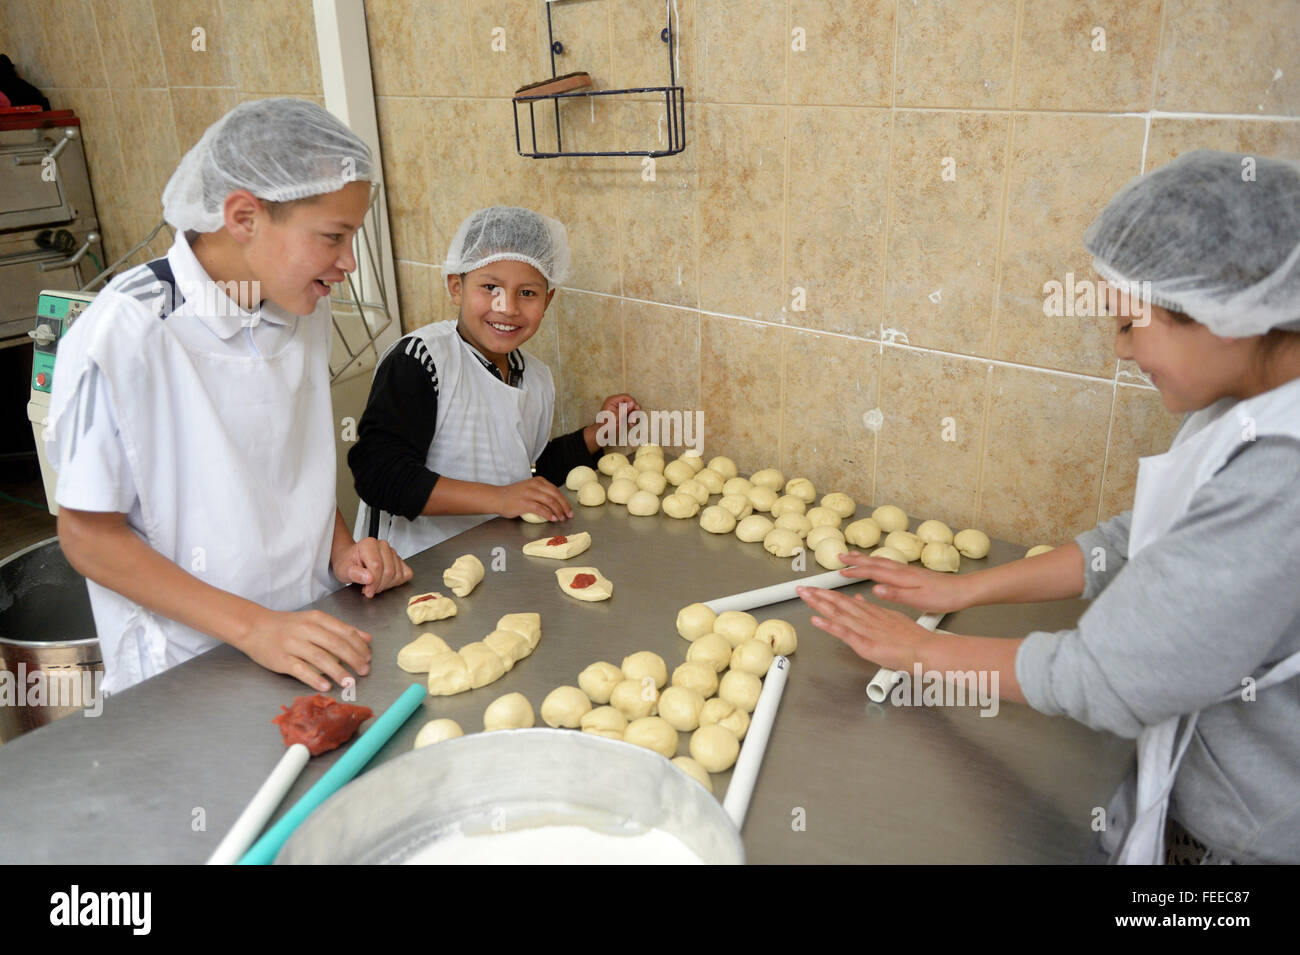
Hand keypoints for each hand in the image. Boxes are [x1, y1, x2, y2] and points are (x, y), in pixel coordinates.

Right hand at [239, 608, 372, 691]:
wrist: (254, 627)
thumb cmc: (288, 626)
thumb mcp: (314, 620)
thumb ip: (340, 629)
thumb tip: (366, 639)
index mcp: (317, 619)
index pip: (345, 632)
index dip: (359, 646)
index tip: (369, 658)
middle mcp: (306, 630)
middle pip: (336, 645)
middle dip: (354, 659)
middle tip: (364, 671)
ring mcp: (293, 644)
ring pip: (320, 658)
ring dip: (338, 671)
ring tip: (350, 682)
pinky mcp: (281, 659)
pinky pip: (301, 670)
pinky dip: (314, 678)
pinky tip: (326, 686)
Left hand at [333, 537, 412, 597]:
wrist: (350, 560)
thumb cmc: (348, 563)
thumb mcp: (344, 570)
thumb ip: (355, 574)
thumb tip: (369, 578)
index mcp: (369, 544)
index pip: (377, 566)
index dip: (373, 583)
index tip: (367, 591)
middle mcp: (382, 546)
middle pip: (389, 571)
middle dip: (379, 585)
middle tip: (370, 589)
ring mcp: (393, 552)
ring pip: (398, 574)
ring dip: (387, 585)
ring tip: (375, 584)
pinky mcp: (400, 560)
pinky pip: (406, 574)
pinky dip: (396, 582)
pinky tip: (385, 581)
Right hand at [493, 476, 572, 520]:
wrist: (497, 497)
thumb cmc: (513, 496)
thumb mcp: (529, 489)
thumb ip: (541, 492)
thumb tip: (556, 504)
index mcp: (538, 481)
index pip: (555, 490)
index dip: (564, 501)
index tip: (569, 509)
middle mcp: (534, 485)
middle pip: (555, 495)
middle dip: (564, 506)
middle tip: (569, 515)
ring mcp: (529, 493)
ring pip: (550, 501)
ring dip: (558, 511)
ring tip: (561, 518)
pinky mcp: (524, 503)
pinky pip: (540, 509)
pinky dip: (548, 514)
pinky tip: (552, 519)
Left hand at [586, 393, 640, 453]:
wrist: (602, 434)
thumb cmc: (605, 426)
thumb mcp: (615, 418)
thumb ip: (623, 409)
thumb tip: (632, 403)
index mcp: (612, 401)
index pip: (626, 397)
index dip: (632, 402)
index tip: (636, 409)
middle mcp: (615, 402)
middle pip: (630, 402)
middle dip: (634, 410)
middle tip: (634, 418)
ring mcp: (619, 407)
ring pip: (631, 408)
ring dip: (633, 415)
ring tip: (632, 423)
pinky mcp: (621, 412)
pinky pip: (630, 413)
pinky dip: (631, 418)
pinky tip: (630, 424)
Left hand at [797, 586, 934, 670]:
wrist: (925, 648)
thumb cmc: (913, 639)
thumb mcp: (892, 618)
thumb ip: (875, 611)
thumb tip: (859, 600)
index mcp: (873, 612)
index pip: (846, 601)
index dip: (829, 595)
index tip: (815, 589)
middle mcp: (866, 617)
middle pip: (838, 603)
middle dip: (818, 595)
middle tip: (802, 588)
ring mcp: (864, 629)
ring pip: (838, 613)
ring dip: (819, 604)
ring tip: (804, 596)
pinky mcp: (865, 643)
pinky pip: (844, 632)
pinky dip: (829, 625)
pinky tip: (816, 620)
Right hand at [836, 552, 972, 613]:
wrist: (964, 590)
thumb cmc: (944, 597)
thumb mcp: (918, 600)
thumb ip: (895, 594)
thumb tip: (875, 589)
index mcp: (902, 577)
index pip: (873, 571)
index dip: (855, 570)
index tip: (841, 570)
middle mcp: (903, 571)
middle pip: (875, 562)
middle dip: (856, 559)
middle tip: (841, 556)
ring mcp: (908, 570)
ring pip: (882, 561)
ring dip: (866, 559)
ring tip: (855, 556)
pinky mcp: (914, 573)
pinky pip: (889, 564)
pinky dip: (878, 562)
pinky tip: (879, 565)